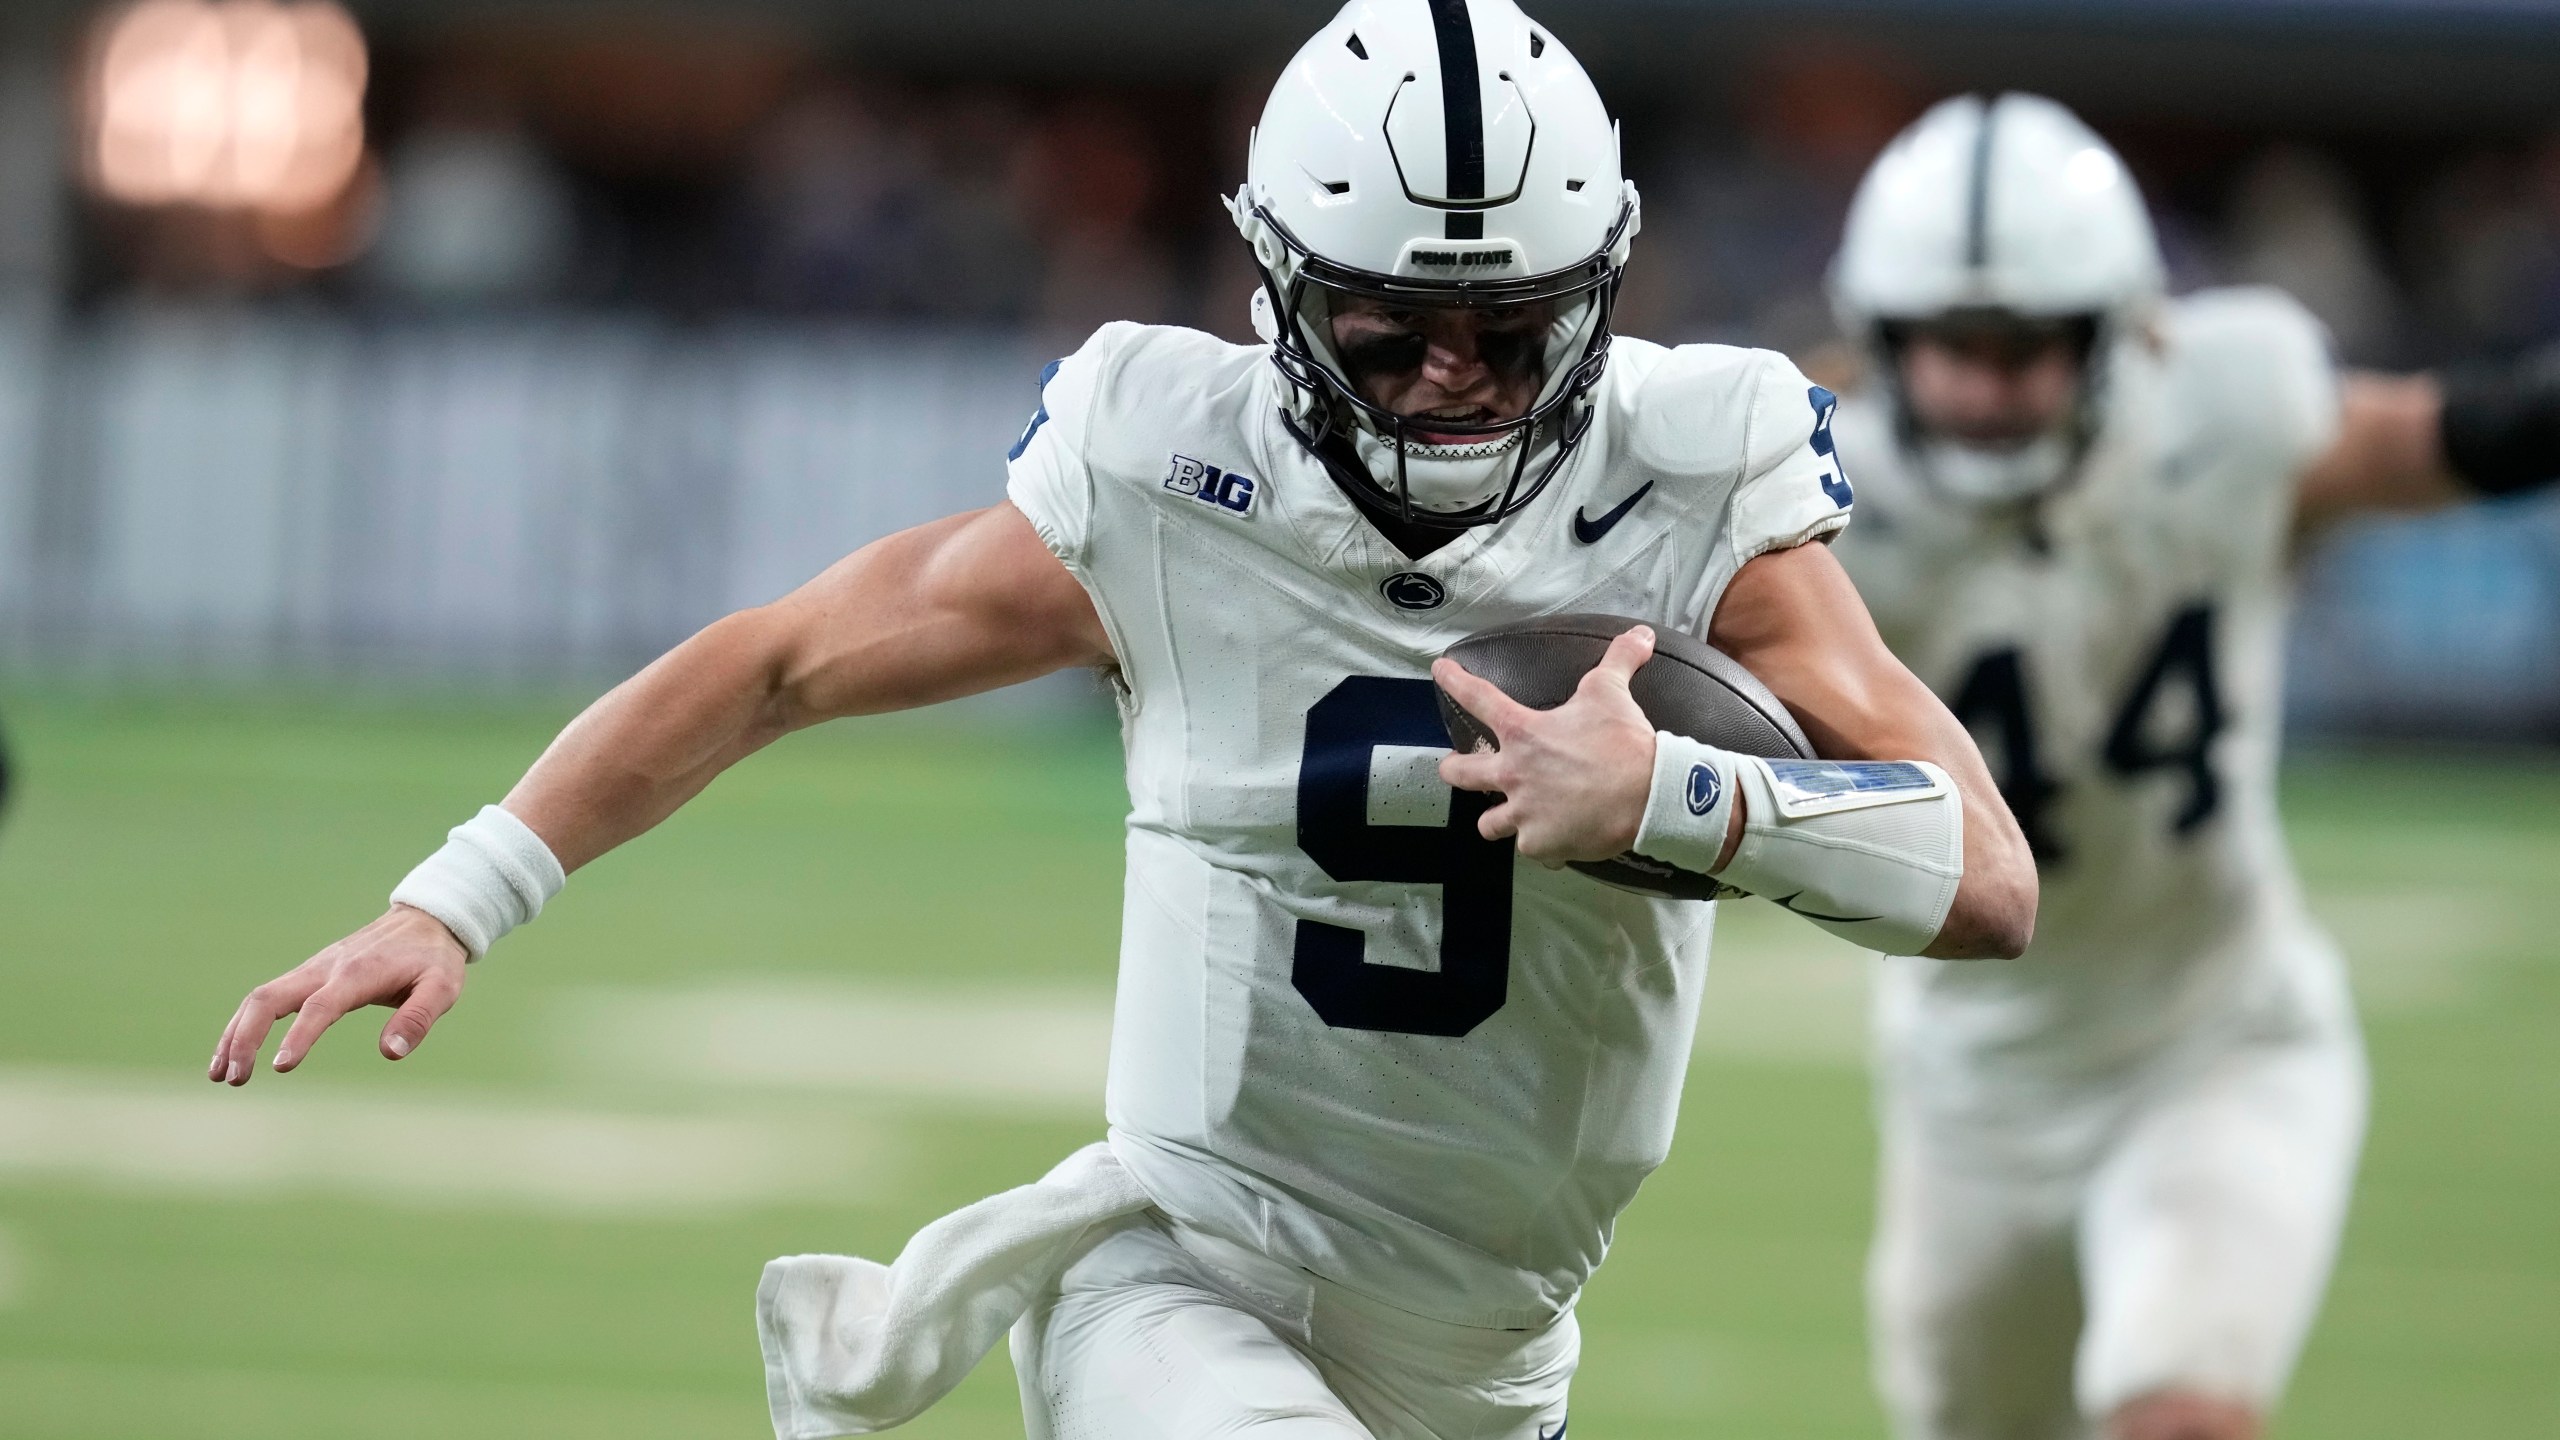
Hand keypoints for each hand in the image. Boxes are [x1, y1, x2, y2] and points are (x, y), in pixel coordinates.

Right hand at [208, 904, 468, 1085]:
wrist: (424, 920)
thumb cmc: (434, 959)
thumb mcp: (443, 988)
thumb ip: (418, 1018)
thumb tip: (390, 1053)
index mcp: (359, 973)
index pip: (320, 1007)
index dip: (299, 1036)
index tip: (280, 1067)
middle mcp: (326, 968)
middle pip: (268, 998)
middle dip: (245, 1038)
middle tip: (235, 1079)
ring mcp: (312, 969)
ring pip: (259, 997)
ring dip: (235, 1035)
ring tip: (220, 1076)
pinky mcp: (308, 974)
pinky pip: (267, 997)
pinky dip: (245, 1024)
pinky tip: (233, 1053)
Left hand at [1434, 626, 1660, 866]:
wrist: (1649, 795)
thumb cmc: (1625, 743)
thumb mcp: (1613, 693)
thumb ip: (1619, 660)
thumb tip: (1640, 634)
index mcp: (1523, 733)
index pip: (1478, 699)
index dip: (1454, 681)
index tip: (1439, 672)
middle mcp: (1513, 773)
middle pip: (1460, 774)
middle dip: (1453, 768)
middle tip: (1456, 765)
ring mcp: (1524, 813)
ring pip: (1488, 823)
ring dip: (1497, 818)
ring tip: (1506, 815)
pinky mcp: (1541, 843)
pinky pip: (1530, 848)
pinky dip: (1542, 844)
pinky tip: (1553, 839)